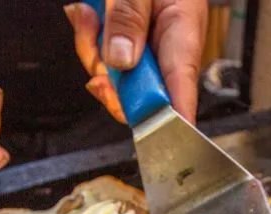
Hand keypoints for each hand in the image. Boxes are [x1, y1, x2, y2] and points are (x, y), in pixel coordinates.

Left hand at [65, 0, 207, 123]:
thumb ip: (128, 19)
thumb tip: (121, 63)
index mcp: (183, 37)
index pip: (182, 97)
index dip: (168, 126)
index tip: (156, 141)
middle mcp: (167, 49)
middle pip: (139, 96)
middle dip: (109, 83)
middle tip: (95, 60)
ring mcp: (146, 47)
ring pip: (115, 77)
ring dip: (92, 51)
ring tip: (89, 16)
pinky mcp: (128, 40)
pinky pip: (104, 56)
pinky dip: (89, 37)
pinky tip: (87, 14)